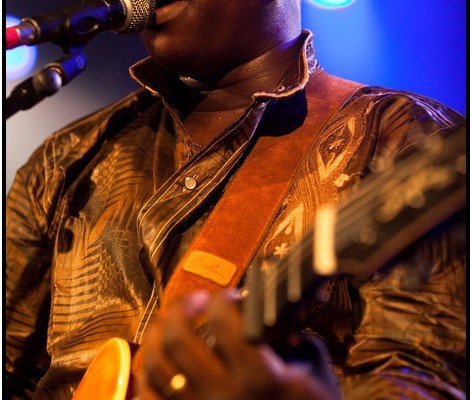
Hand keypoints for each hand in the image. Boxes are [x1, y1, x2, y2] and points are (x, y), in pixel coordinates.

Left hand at [133, 289, 338, 399]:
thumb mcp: (314, 368)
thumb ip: (292, 336)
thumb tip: (268, 315)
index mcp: (259, 378)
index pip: (223, 323)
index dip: (222, 299)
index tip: (230, 296)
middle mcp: (223, 396)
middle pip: (177, 340)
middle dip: (182, 307)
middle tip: (195, 300)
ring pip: (156, 367)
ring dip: (158, 334)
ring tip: (170, 322)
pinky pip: (150, 397)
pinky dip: (149, 373)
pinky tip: (160, 358)